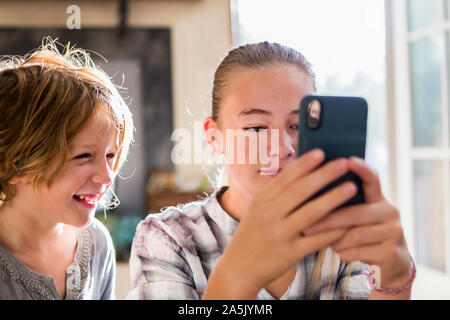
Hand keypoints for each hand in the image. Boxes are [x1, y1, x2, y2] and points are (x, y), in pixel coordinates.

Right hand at [204, 149, 357, 298]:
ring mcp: (279, 234)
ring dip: (333, 199)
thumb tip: (300, 171)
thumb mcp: (256, 209)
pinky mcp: (289, 253)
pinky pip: (315, 240)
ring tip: (351, 188)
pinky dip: (333, 231)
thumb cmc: (252, 234)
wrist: (238, 268)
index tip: (321, 152)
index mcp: (261, 200)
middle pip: (301, 190)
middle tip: (344, 164)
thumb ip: (276, 193)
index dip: (305, 164)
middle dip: (324, 175)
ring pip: (311, 213)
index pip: (285, 177)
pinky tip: (348, 223)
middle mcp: (269, 214)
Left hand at [303, 157, 412, 288]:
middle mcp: (389, 211)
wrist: (390, 262)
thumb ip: (340, 205)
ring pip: (357, 234)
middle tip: (305, 227)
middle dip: (327, 220)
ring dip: (336, 240)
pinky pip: (362, 251)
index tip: (349, 160)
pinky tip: (340, 253)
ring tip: (325, 243)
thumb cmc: (361, 234)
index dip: (362, 169)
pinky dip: (346, 253)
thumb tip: (308, 192)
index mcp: (377, 198)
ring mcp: (394, 232)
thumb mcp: (355, 217)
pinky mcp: (392, 252)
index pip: (372, 179)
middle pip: (355, 212)